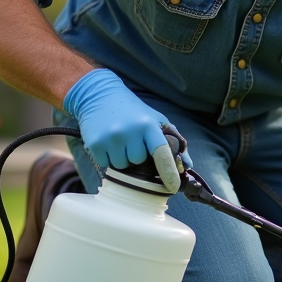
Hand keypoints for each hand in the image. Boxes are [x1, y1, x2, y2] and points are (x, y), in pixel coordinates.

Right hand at [63, 69, 190, 191]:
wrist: (100, 95)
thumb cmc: (133, 111)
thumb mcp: (156, 120)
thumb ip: (173, 142)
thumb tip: (187, 167)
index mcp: (148, 125)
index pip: (162, 153)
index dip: (169, 172)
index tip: (174, 187)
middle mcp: (129, 132)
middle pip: (138, 162)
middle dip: (137, 155)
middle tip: (132, 140)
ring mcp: (111, 138)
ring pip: (122, 166)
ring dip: (122, 158)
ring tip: (120, 140)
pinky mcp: (95, 144)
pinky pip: (106, 164)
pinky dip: (108, 158)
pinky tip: (108, 142)